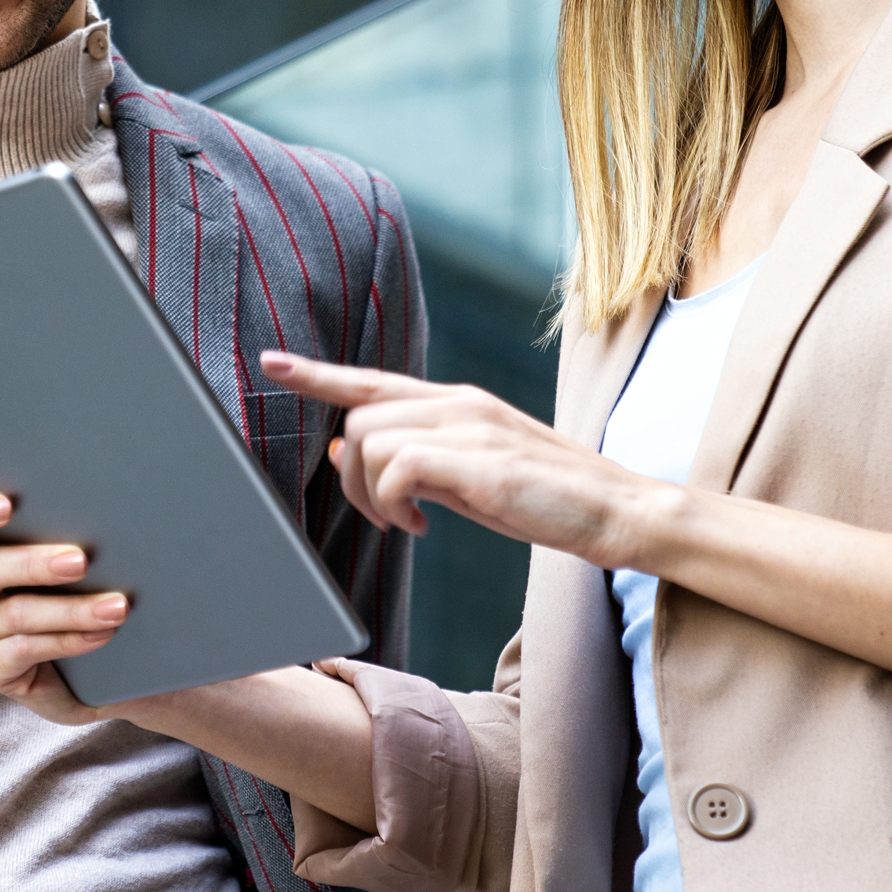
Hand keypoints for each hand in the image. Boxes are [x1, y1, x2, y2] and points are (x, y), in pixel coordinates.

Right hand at [0, 492, 130, 726]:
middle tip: (80, 561)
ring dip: (70, 609)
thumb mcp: (72, 562)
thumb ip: (65, 537)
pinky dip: (68, 639)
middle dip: (30, 563)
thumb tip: (99, 517)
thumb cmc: (83, 596)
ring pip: (13, 613)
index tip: (5, 506)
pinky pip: (23, 650)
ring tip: (114, 607)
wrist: (95, 666)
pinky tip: (101, 634)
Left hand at [260, 349, 666, 572]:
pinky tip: (422, 527)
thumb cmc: (544, 499)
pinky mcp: (480, 460)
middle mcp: (459, 404)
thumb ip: (410, 460)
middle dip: (352, 477)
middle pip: (358, 417)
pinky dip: (394, 504)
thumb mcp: (467, 476)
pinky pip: (398, 468)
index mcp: (457, 402)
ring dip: (371, 494)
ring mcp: (470, 428)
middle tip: (387, 518)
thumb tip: (341, 456)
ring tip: (410, 523)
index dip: (318, 375)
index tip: (272, 364)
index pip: (373, 381)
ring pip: (369, 441)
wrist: (618, 511)